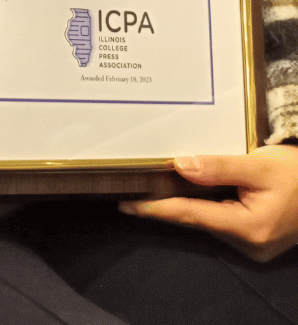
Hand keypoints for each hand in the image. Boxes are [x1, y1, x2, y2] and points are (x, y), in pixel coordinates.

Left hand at [119, 144, 297, 260]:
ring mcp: (251, 244)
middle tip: (133, 186)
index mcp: (249, 227)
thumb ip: (219, 166)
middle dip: (165, 203)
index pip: (191, 215)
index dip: (157, 208)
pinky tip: (185, 188)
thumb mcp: (258, 165)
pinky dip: (201, 204)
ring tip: (152, 183)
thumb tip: (180, 166)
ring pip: (206, 220)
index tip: (128, 204)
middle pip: (196, 219)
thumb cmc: (296, 174)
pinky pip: (218, 219)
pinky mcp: (252, 237)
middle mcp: (248, 243)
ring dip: (183, 202)